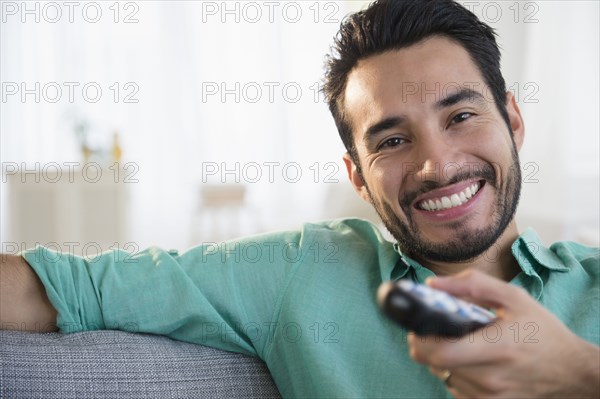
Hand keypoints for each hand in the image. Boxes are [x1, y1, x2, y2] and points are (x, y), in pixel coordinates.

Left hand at [407, 269, 599, 398]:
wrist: (573, 371)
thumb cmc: (542, 331)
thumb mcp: (514, 297)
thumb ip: (473, 285)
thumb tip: (433, 284)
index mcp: (497, 347)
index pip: (440, 352)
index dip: (420, 338)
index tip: (418, 324)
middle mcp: (492, 377)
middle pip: (436, 365)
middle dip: (426, 345)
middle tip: (431, 330)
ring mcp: (491, 397)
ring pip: (444, 378)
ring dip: (442, 360)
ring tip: (458, 343)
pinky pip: (457, 390)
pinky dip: (455, 374)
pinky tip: (469, 361)